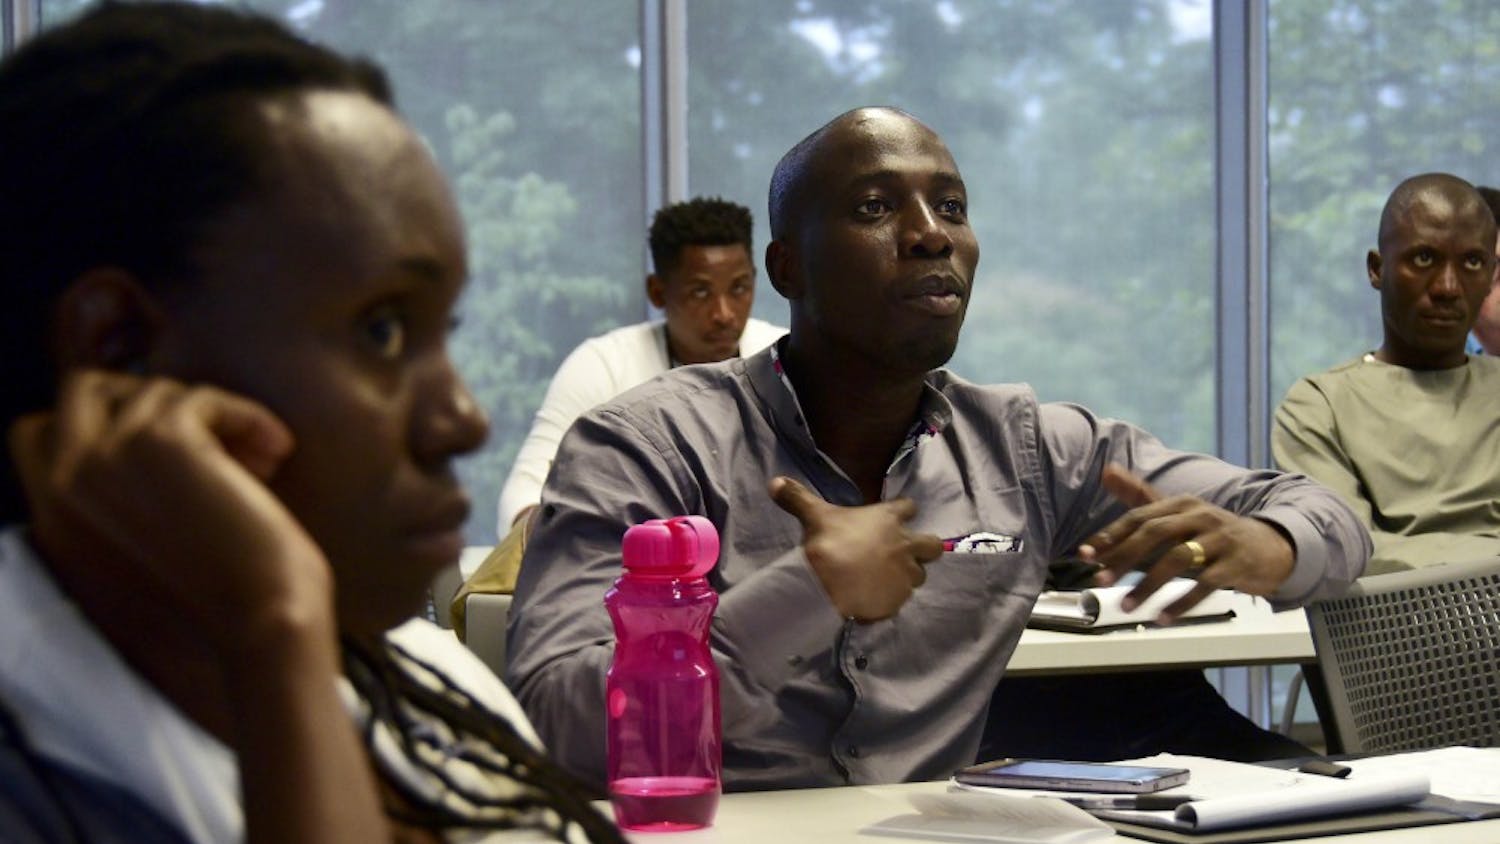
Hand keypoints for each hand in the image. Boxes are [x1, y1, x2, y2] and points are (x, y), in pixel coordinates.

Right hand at [8, 370, 334, 658]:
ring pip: (156, 391)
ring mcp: (102, 455)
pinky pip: (204, 397)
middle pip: (83, 390)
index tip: (173, 449)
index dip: (110, 425)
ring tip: (259, 463)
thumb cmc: (226, 604)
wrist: (262, 624)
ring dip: (216, 419)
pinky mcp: (160, 438)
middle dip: (151, 401)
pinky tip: (276, 450)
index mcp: (51, 522)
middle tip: (209, 435)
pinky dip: (248, 416)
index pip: (39, 433)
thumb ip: (117, 506)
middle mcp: (60, 485)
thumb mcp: (142, 559)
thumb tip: (149, 442)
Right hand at [769, 476, 942, 621]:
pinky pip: (900, 601)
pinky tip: (874, 600)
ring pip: (919, 576)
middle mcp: (905, 546)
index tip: (897, 515)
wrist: (828, 582)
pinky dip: (890, 600)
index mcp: (890, 519)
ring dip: (907, 576)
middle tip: (905, 553)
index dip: (904, 511)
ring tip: (887, 580)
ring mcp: (905, 576)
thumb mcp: (813, 514)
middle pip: (933, 546)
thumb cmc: (827, 541)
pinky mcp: (898, 601)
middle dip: (924, 549)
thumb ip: (797, 497)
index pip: (909, 507)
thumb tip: (775, 482)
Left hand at [1077, 465, 1293, 622]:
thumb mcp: (1179, 512)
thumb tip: (1106, 471)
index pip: (1139, 517)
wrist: (1270, 547)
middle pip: (1155, 533)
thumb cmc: (1213, 532)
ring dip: (1148, 585)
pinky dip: (1182, 602)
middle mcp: (1199, 516)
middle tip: (1099, 580)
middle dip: (1124, 557)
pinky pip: (1205, 584)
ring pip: (1178, 560)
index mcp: (1181, 503)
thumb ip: (1141, 496)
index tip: (1084, 555)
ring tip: (1126, 606)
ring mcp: (1220, 539)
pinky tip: (1162, 617)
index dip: (1111, 536)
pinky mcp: (1236, 564)